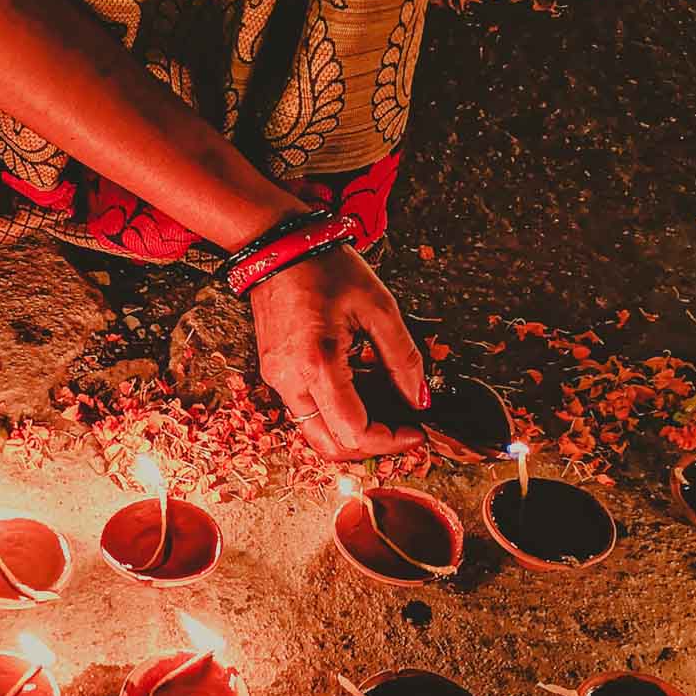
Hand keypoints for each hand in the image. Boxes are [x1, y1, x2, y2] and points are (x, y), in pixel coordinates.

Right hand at [251, 245, 428, 460]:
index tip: (416, 431)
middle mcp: (290, 381)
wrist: (274, 248)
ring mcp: (277, 381)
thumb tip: (421, 399)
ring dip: (352, 432)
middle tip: (402, 430)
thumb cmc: (324, 267)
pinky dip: (336, 414)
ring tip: (385, 411)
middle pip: (329, 445)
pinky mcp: (275, 374)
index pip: (354, 431)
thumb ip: (403, 358)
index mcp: (317, 365)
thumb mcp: (378, 306)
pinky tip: (361, 390)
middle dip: (370, 446)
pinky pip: (306, 410)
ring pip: (316, 432)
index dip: (390, 441)